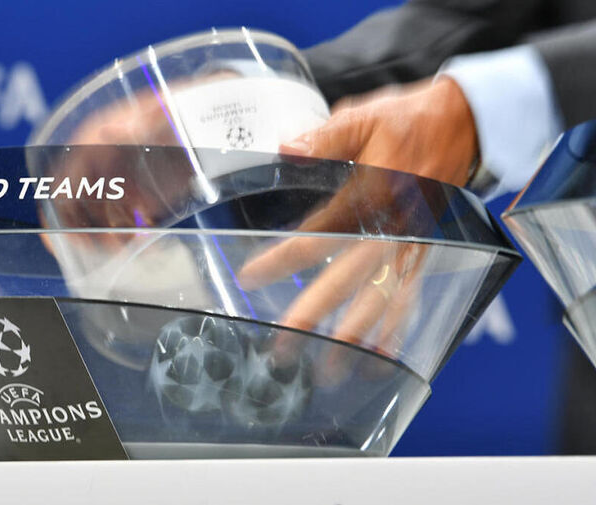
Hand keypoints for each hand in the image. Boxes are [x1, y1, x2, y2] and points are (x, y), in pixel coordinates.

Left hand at [239, 78, 478, 364]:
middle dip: (314, 314)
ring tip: (330, 369)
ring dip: (354, 335)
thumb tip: (285, 147)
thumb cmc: (409, 120)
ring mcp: (411, 244)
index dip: (282, 259)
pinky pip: (409, 295)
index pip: (317, 235)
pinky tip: (381, 354)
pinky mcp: (425, 250)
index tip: (250, 278)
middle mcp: (391, 228)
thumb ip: (323, 136)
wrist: (465, 123)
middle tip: (283, 346)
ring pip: (379, 298)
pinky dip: (396, 327)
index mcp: (371, 196)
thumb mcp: (363, 116)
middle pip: (346, 279)